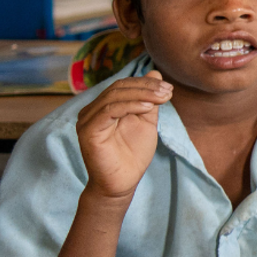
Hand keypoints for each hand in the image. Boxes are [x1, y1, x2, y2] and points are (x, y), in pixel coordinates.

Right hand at [77, 71, 169, 199]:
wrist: (122, 182)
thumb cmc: (133, 154)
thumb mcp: (146, 122)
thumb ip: (149, 100)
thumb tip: (155, 73)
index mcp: (103, 106)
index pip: (123, 85)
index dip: (146, 83)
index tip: (169, 88)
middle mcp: (92, 110)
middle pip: (118, 88)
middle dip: (146, 87)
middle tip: (168, 91)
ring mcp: (87, 120)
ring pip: (114, 96)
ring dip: (142, 94)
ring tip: (163, 98)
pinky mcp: (88, 131)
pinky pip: (109, 111)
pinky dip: (130, 106)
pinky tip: (148, 108)